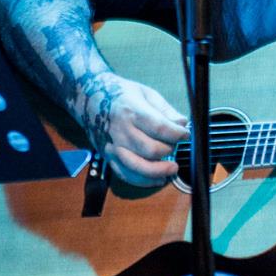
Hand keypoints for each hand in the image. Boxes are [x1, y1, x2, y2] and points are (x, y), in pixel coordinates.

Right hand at [79, 72, 188, 186]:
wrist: (89, 98)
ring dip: (159, 171)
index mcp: (131, 111)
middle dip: (169, 150)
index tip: (185, 134)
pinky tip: (158, 179)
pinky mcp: (108, 157)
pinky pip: (126, 175)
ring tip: (172, 168)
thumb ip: (165, 110)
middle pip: (151, 150)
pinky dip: (144, 181)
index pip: (159, 128)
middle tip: (175, 145)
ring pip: (139, 167)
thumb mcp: (145, 94)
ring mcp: (113, 146)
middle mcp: (121, 131)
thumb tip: (182, 123)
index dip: (178, 134)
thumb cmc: (120, 95)